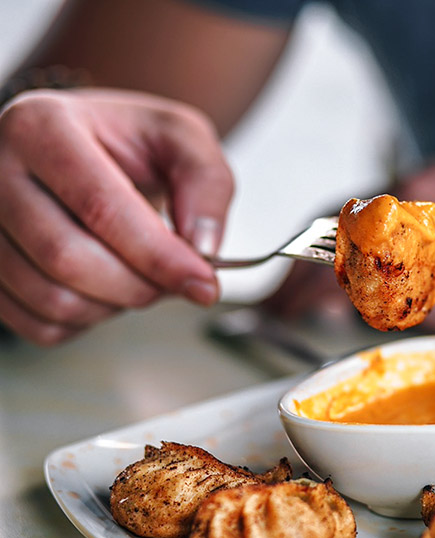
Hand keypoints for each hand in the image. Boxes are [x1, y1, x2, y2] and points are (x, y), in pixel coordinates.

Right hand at [0, 88, 232, 344]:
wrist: (90, 150)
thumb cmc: (132, 143)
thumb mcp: (183, 139)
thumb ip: (206, 184)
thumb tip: (202, 246)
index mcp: (42, 125)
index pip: (99, 206)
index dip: (158, 255)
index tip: (204, 283)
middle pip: (66, 258)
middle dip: (138, 286)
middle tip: (177, 282)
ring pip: (50, 299)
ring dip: (115, 306)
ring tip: (143, 278)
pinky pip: (37, 324)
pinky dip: (87, 321)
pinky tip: (108, 290)